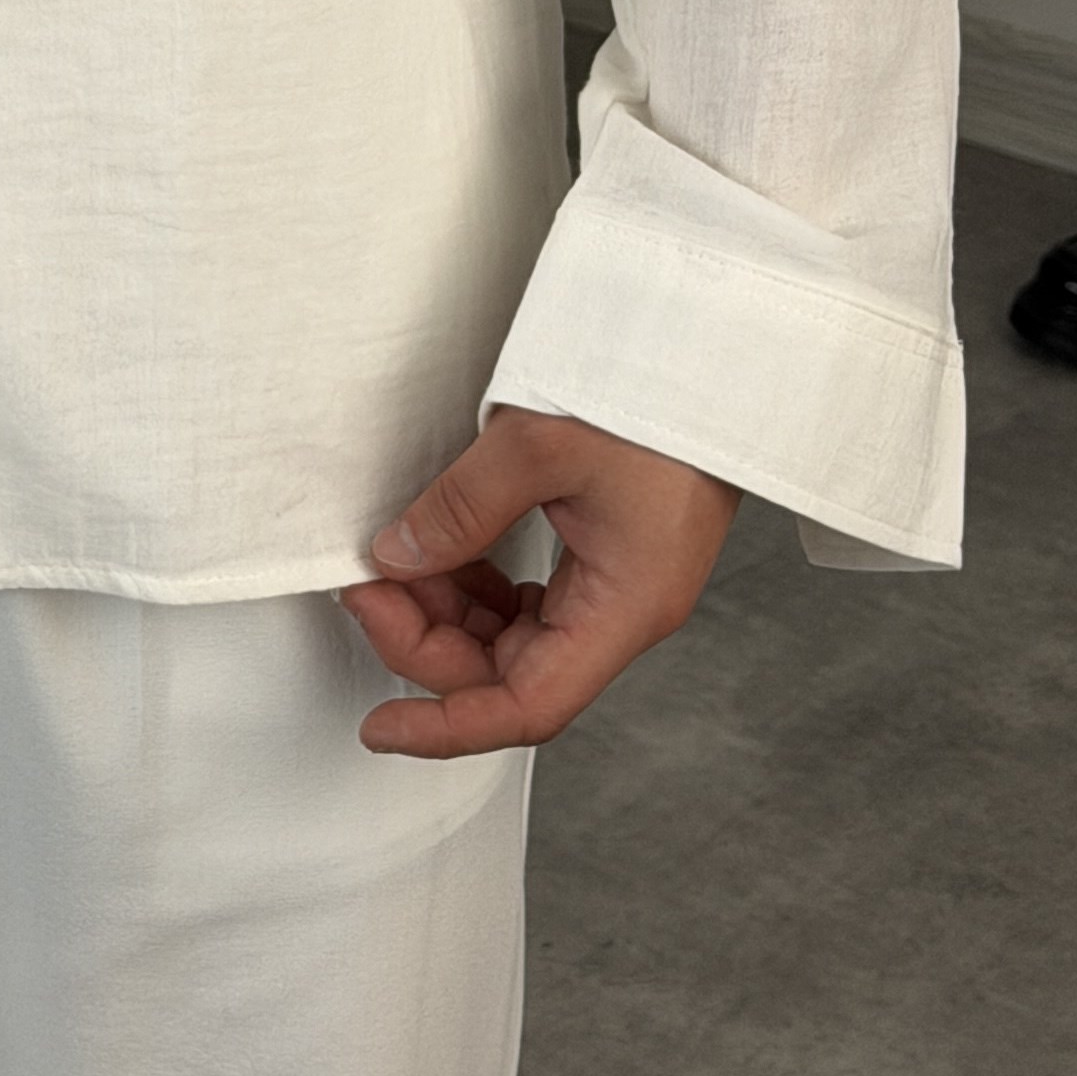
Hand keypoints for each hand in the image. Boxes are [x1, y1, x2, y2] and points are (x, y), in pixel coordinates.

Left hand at [338, 404, 739, 759]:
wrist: (710, 348)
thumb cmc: (654, 392)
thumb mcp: (538, 446)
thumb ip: (461, 510)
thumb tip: (399, 557)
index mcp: (626, 607)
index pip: (529, 707)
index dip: (448, 727)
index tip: (383, 726)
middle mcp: (624, 610)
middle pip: (511, 673)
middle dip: (427, 641)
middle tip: (366, 587)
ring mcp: (615, 583)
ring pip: (512, 636)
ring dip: (445, 610)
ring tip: (391, 563)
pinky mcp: (603, 554)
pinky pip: (525, 598)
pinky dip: (471, 583)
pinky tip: (436, 552)